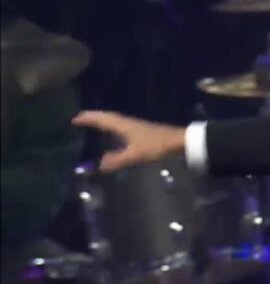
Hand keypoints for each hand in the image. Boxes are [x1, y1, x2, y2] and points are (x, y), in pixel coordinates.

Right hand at [71, 111, 186, 171]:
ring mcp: (136, 126)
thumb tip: (99, 165)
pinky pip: (122, 127)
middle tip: (80, 119)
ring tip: (93, 125)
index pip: (103, 119)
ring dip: (104, 121)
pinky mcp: (143, 132)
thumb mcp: (136, 155)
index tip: (74, 118)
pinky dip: (114, 128)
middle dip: (94, 117)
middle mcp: (128, 123)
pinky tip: (115, 136)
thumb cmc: (157, 146)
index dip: (89, 118)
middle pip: (108, 117)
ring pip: (116, 121)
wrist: (181, 142)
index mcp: (124, 125)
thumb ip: (118, 160)